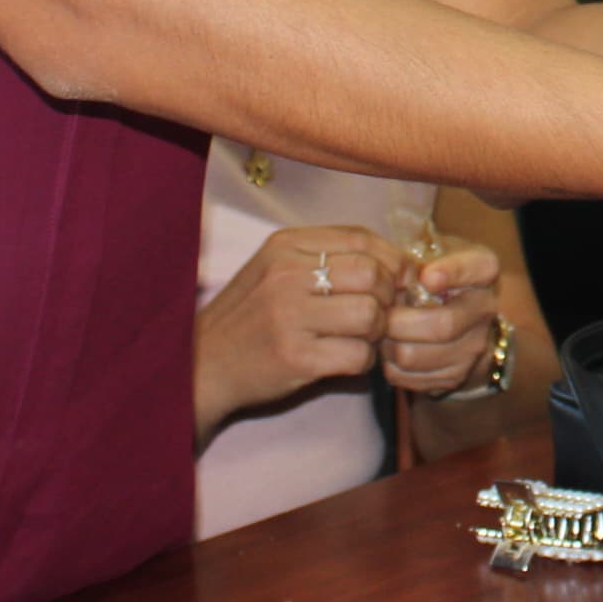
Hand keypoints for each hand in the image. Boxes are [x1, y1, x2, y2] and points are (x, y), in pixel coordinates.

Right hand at [195, 226, 411, 442]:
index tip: (398, 281)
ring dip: (376, 332)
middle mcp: (286, 274)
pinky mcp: (296, 357)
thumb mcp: (277, 269)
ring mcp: (289, 316)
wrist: (202, 364)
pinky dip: (362, 362)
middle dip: (386, 298)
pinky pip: (358, 355)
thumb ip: (330, 257)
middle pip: (372, 275)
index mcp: (285, 245)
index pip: (362, 238)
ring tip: (359, 338)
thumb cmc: (250, 316)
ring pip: (370, 315)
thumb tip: (400, 264)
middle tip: (376, 315)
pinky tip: (345, 360)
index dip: (392, 260)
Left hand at [376, 224, 511, 397]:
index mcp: (483, 268)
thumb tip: (404, 278)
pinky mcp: (454, 377)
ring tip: (382, 330)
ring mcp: (473, 347)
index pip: (477, 268)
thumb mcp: (429, 251)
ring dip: (388, 344)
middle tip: (379, 312)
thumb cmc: (430, 274)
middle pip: (441, 325)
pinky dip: (390, 364)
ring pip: (415, 356)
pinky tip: (390, 347)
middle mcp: (486, 308)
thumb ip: (417, 256)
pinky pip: (407, 376)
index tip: (426, 277)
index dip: (452, 273)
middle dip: (399, 321)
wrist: (454, 318)